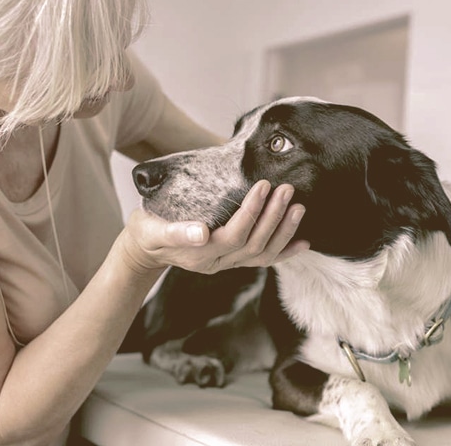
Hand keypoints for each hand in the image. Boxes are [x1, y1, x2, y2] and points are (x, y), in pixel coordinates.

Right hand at [118, 180, 308, 274]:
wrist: (147, 248)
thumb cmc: (148, 232)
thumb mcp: (152, 229)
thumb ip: (175, 232)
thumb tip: (201, 232)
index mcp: (201, 254)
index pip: (234, 235)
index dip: (251, 212)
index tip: (263, 186)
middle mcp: (219, 262)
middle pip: (254, 243)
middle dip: (273, 217)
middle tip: (287, 190)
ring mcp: (229, 263)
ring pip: (263, 254)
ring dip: (284, 231)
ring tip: (298, 207)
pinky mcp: (235, 260)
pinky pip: (264, 261)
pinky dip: (285, 252)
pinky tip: (303, 242)